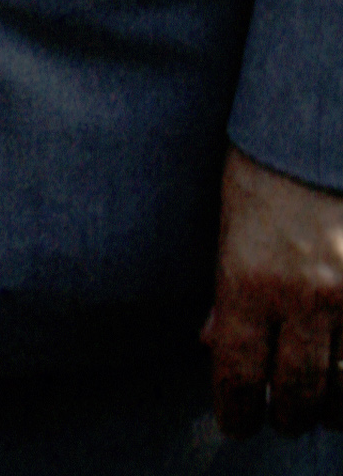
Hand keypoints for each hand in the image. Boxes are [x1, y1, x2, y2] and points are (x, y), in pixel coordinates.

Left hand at [205, 147, 342, 435]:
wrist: (325, 121)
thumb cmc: (268, 159)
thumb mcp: (229, 217)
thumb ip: (225, 288)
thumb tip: (213, 342)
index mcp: (251, 277)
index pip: (240, 372)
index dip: (235, 409)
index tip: (235, 422)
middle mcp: (306, 296)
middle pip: (298, 391)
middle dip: (286, 415)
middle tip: (280, 418)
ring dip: (330, 407)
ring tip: (319, 408)